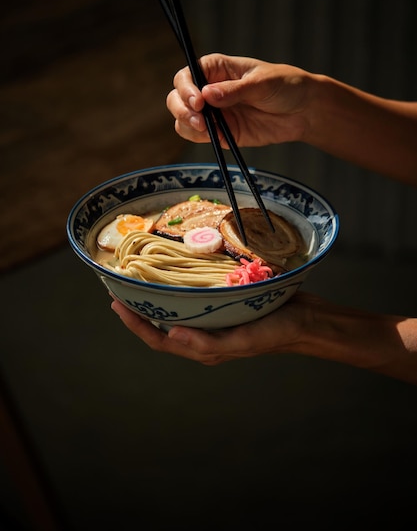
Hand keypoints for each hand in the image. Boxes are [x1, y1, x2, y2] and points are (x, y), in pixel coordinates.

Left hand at [110, 293, 314, 364]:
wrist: (307, 320)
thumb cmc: (276, 332)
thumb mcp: (243, 340)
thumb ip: (207, 342)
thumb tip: (171, 334)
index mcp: (205, 347)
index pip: (159, 338)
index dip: (135, 324)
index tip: (116, 303)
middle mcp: (205, 334)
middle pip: (163, 325)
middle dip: (139, 310)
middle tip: (121, 288)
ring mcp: (215, 320)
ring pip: (177, 311)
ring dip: (157, 298)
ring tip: (140, 280)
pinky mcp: (225, 305)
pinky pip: (196, 298)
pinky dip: (180, 288)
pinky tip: (176, 274)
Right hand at [166, 53, 314, 147]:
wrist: (304, 111)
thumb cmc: (285, 85)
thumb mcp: (261, 83)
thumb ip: (234, 91)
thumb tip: (207, 95)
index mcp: (216, 69)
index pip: (187, 75)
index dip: (186, 88)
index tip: (197, 101)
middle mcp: (209, 90)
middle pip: (178, 98)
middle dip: (182, 109)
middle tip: (199, 119)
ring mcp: (214, 113)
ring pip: (184, 120)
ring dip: (188, 126)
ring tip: (207, 130)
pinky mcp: (222, 132)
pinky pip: (200, 137)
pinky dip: (202, 139)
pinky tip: (217, 137)